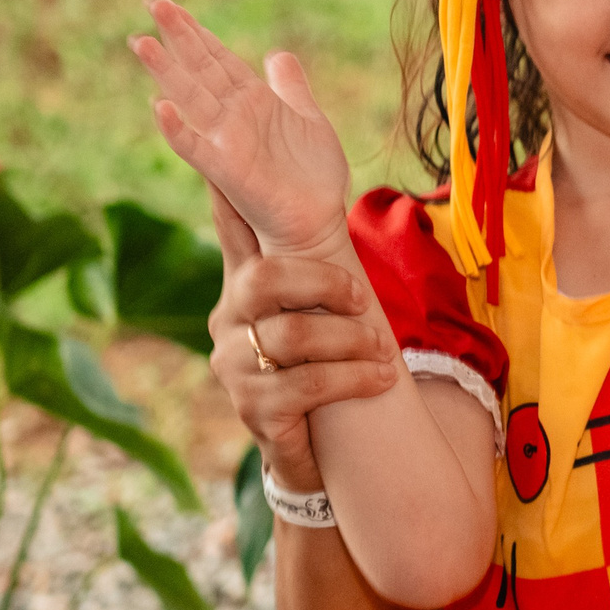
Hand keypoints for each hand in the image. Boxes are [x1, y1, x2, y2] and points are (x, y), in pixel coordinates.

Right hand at [131, 0, 352, 256]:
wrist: (317, 222)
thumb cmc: (312, 176)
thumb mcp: (308, 119)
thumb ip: (290, 87)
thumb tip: (277, 54)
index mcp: (253, 101)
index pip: (219, 58)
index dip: (196, 32)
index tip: (168, 5)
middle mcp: (235, 117)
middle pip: (201, 69)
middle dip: (178, 37)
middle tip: (151, 2)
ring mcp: (227, 142)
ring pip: (191, 99)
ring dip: (167, 72)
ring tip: (142, 42)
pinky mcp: (228, 171)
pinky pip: (197, 148)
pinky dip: (179, 130)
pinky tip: (161, 108)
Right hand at [204, 187, 397, 493]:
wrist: (321, 452)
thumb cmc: (325, 367)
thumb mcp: (321, 315)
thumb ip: (318, 269)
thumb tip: (323, 202)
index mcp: (247, 285)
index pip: (233, 230)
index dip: (228, 194)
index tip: (226, 158)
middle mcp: (229, 319)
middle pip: (265, 279)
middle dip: (324, 285)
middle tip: (361, 300)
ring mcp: (234, 365)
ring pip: (292, 336)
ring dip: (351, 341)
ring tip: (383, 353)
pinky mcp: (253, 407)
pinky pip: (307, 384)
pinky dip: (354, 378)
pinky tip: (380, 380)